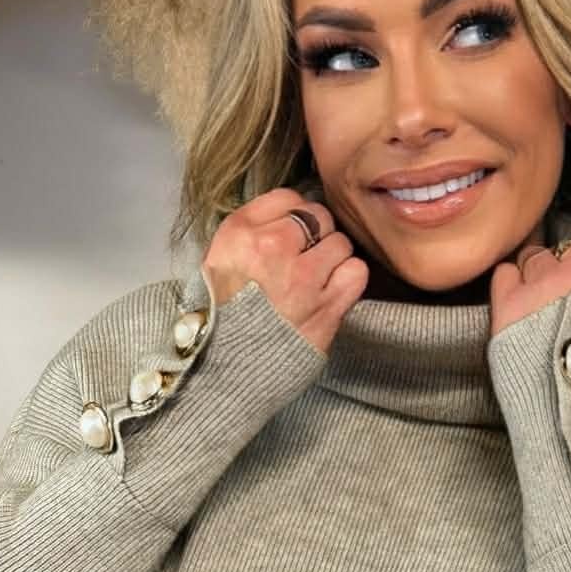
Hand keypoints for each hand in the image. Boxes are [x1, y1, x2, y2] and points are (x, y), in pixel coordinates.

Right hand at [202, 188, 368, 355]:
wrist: (221, 374)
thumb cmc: (216, 320)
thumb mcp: (215, 264)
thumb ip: (249, 235)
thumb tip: (288, 218)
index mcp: (239, 234)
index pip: (287, 198)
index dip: (293, 215)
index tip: (290, 233)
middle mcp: (273, 247)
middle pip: (318, 216)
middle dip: (315, 234)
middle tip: (305, 258)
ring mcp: (303, 277)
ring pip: (340, 242)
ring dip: (333, 257)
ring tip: (318, 278)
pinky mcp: (327, 307)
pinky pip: (355, 272)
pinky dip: (349, 278)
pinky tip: (332, 291)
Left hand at [489, 225, 570, 338]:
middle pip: (561, 248)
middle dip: (557, 268)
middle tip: (555, 300)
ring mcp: (542, 280)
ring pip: (532, 257)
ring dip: (532, 276)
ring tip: (535, 310)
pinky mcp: (510, 299)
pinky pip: (504, 272)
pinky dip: (507, 286)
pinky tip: (516, 309)